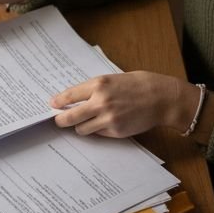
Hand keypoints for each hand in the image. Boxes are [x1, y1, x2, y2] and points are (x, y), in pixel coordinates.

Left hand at [51, 72, 195, 138]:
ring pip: (81, 129)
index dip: (58, 102)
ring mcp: (107, 118)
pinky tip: (106, 123)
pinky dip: (98, 129)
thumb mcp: (113, 79)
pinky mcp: (115, 131)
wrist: (161, 97)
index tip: (52, 105)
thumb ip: (94, 89)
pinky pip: (98, 133)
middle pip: (69, 117)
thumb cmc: (138, 85)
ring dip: (81, 126)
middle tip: (58, 120)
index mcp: (99, 84)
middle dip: (61, 120)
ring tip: (86, 121)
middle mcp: (100, 102)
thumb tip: (75, 99)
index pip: (69, 96)